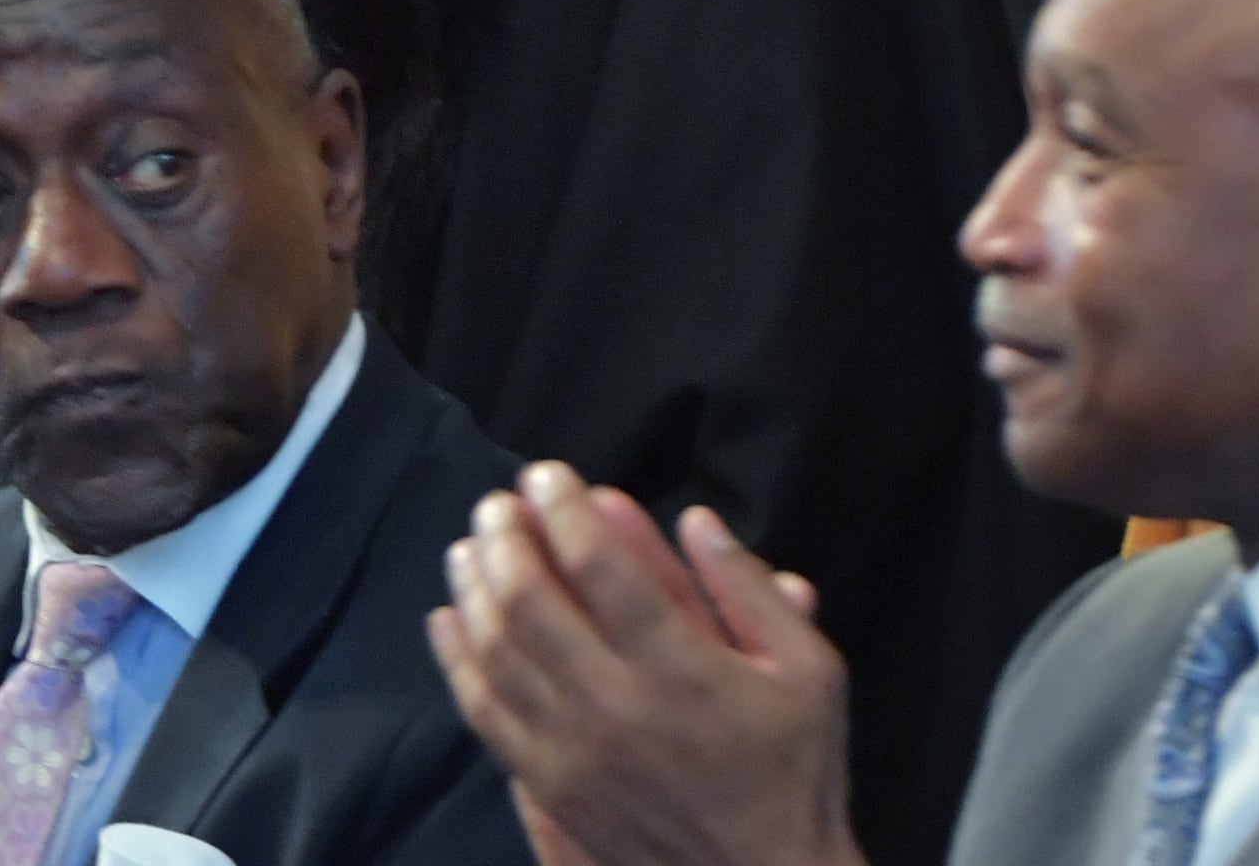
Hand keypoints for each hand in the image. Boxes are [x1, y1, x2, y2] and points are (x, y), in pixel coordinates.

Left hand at [429, 464, 861, 865]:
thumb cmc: (792, 771)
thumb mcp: (810, 671)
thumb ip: (750, 590)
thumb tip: (695, 519)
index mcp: (680, 667)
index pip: (600, 565)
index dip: (565, 509)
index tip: (547, 474)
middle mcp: (614, 703)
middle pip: (531, 599)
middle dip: (506, 538)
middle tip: (498, 504)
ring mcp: (570, 749)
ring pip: (497, 651)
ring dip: (474, 587)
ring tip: (468, 546)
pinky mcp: (547, 784)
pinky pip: (483, 712)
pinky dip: (458, 658)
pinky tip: (448, 621)